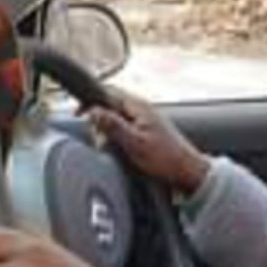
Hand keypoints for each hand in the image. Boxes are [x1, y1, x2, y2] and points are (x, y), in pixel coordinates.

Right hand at [84, 88, 210, 195]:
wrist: (188, 174)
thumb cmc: (166, 160)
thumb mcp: (134, 143)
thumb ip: (112, 125)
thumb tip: (92, 111)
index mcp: (139, 106)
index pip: (108, 92)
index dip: (90, 100)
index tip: (78, 112)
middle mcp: (142, 110)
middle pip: (110, 106)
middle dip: (99, 120)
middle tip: (97, 137)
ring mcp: (145, 121)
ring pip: (117, 119)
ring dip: (109, 132)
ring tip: (111, 148)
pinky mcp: (147, 133)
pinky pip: (125, 131)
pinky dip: (118, 140)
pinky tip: (122, 153)